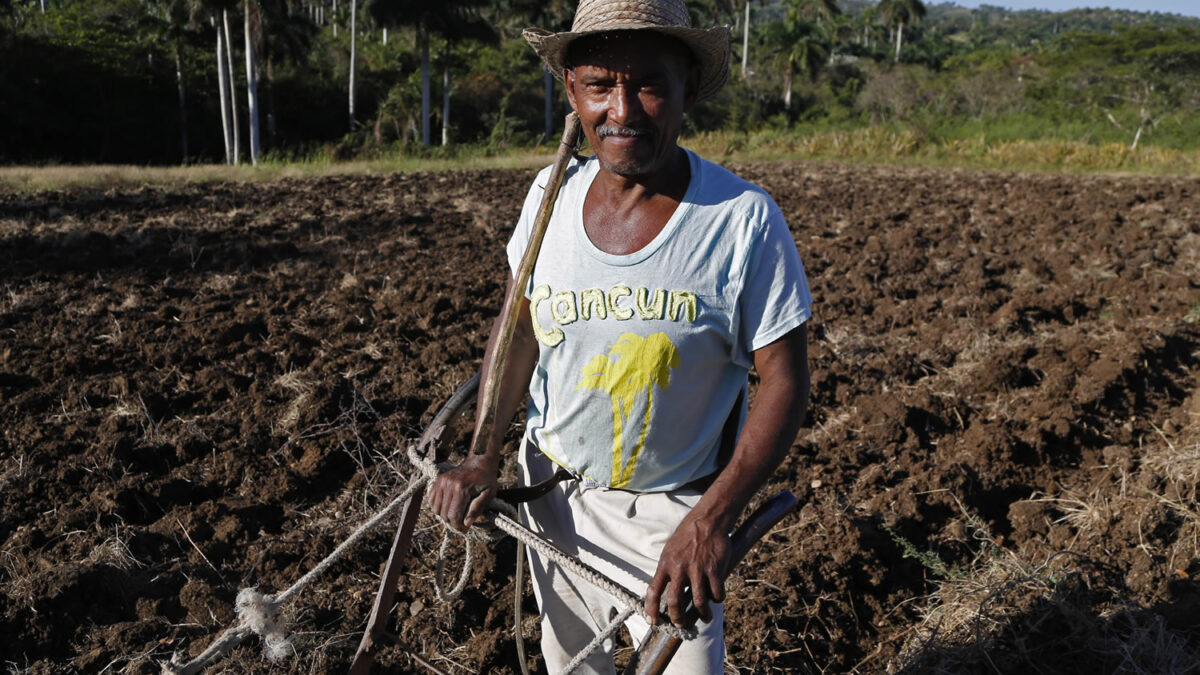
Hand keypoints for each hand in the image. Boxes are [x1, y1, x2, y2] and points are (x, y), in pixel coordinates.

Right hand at [428, 452, 499, 531]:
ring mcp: (442, 482)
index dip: (458, 526)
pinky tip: (448, 506)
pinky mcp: (438, 481)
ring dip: (444, 515)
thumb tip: (467, 524)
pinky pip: (431, 500)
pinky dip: (438, 507)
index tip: (464, 528)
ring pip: (436, 509)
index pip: (453, 515)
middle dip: (452, 522)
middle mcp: (449, 485)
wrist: (479, 461)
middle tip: (461, 522)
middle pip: (444, 514)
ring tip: (455, 513)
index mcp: (462, 489)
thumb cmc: (486, 479)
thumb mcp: (489, 494)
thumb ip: (477, 509)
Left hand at [644, 512, 729, 627]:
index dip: (651, 609)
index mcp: (665, 564)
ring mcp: (697, 570)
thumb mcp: (670, 550)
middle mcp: (680, 569)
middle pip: (675, 602)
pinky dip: (717, 599)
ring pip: (698, 601)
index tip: (652, 621)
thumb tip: (667, 589)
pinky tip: (717, 597)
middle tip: (681, 625)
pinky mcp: (714, 569)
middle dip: (677, 618)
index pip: (653, 591)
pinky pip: (716, 592)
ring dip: (702, 614)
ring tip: (705, 617)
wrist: (707, 521)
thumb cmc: (687, 535)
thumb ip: (668, 569)